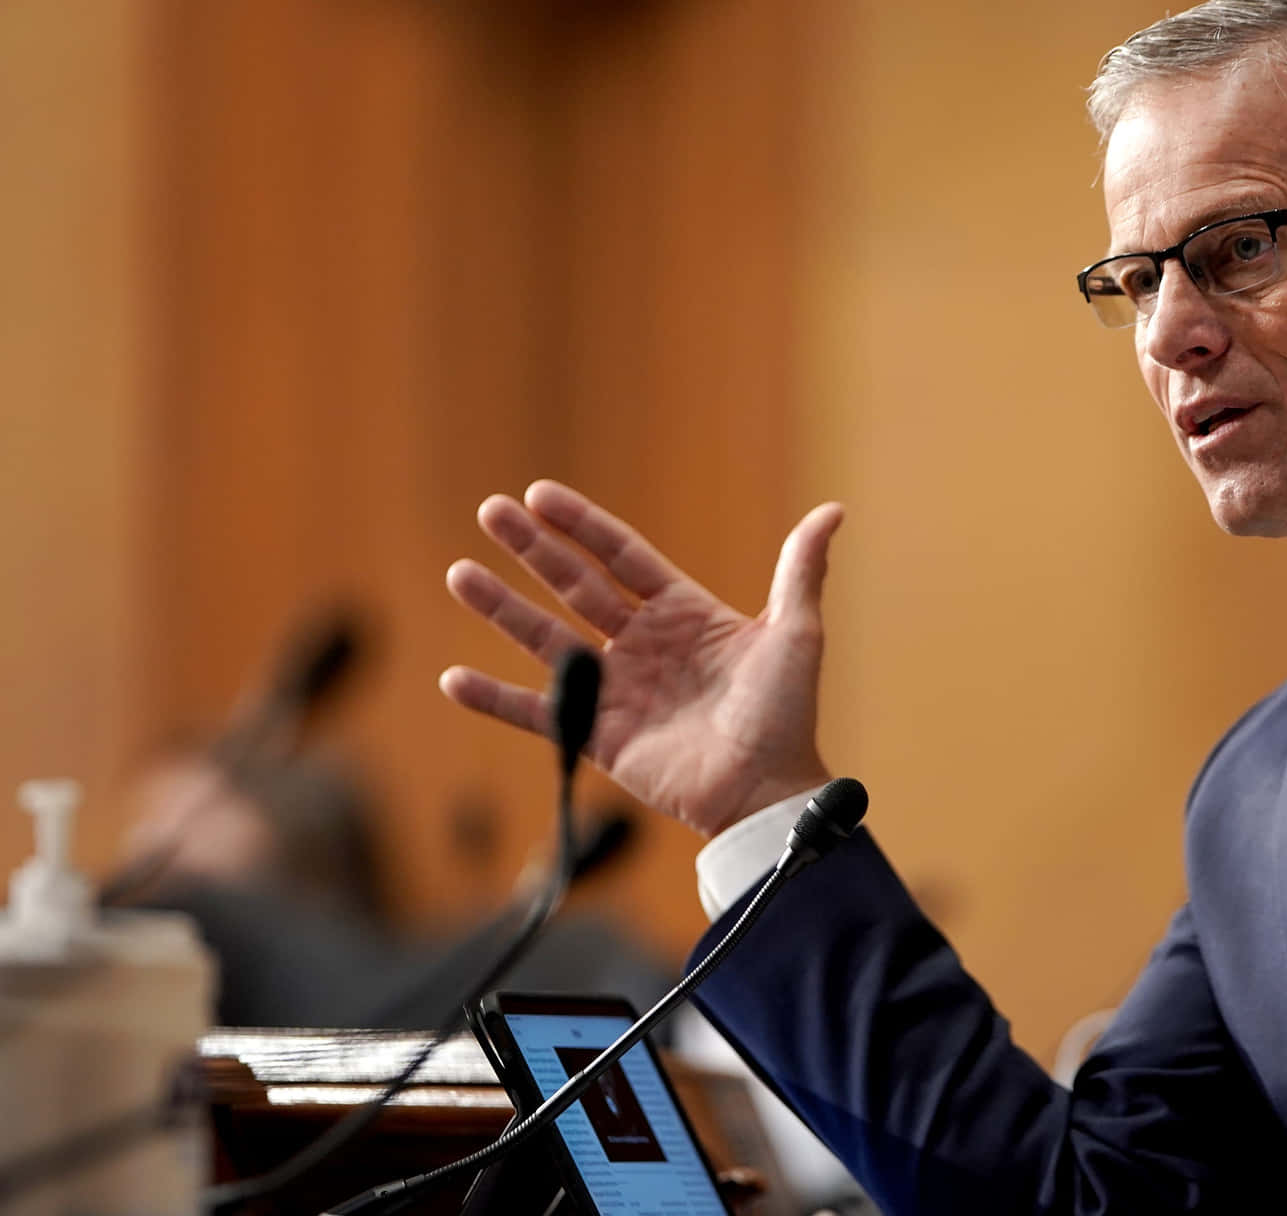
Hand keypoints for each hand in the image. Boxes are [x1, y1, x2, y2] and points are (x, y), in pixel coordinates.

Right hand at [440, 480, 844, 836]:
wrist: (767, 792)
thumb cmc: (786, 714)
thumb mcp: (796, 634)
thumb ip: (800, 571)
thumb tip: (832, 511)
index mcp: (682, 613)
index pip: (620, 556)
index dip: (581, 526)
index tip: (540, 494)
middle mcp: (642, 645)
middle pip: (574, 585)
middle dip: (531, 549)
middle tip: (489, 512)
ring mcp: (617, 690)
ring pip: (546, 639)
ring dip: (502, 608)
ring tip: (459, 574)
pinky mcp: (601, 738)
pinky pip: (538, 715)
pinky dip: (496, 699)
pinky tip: (454, 679)